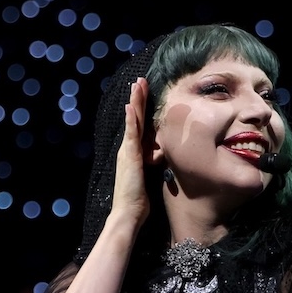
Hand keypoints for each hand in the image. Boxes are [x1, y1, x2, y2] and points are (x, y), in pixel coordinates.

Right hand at [110, 77, 152, 227]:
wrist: (127, 212)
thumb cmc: (138, 200)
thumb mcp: (148, 177)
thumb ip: (154, 165)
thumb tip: (164, 157)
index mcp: (133, 153)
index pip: (138, 126)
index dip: (140, 109)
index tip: (143, 94)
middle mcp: (128, 149)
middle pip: (134, 118)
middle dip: (137, 99)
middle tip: (140, 80)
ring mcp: (127, 151)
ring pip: (132, 121)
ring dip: (134, 101)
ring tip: (137, 84)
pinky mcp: (130, 156)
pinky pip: (131, 133)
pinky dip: (130, 119)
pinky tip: (131, 105)